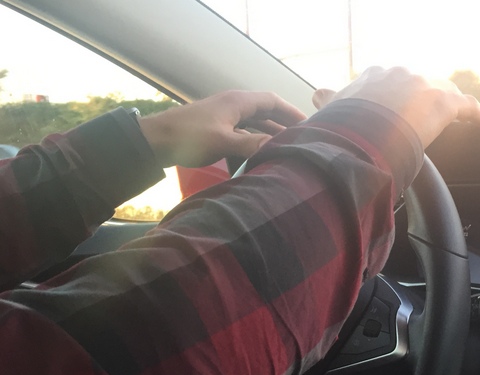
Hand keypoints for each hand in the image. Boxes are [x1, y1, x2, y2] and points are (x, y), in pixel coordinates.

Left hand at [138, 91, 306, 167]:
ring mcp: (224, 116)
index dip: (291, 111)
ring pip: (255, 122)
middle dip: (284, 123)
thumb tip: (277, 147)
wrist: (157, 141)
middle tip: (301, 138)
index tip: (308, 123)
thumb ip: (253, 144)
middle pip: (266, 111)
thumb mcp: (224, 142)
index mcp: (237, 102)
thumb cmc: (189, 137)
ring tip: (286, 148)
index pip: (272, 100)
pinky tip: (261, 154)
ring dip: (270, 133)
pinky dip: (256, 140)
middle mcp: (233, 105)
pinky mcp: (217, 128)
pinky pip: (244, 131)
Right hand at [312, 67, 479, 147]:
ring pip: (445, 91)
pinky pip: (468, 107)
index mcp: (375, 76)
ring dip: (452, 104)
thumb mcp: (333, 111)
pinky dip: (478, 115)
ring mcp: (424, 86)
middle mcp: (401, 74)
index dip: (396, 97)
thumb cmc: (344, 126)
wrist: (360, 131)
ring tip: (459, 117)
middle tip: (428, 118)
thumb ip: (329, 101)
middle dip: (425, 99)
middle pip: (421, 84)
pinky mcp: (444, 103)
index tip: (399, 110)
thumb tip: (318, 95)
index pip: (392, 82)